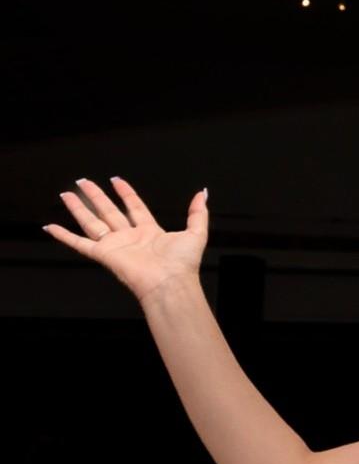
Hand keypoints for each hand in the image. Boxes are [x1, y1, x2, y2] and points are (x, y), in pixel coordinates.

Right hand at [43, 177, 209, 303]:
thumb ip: (198, 213)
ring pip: (92, 222)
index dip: (126, 193)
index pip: (134, 207)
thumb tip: (202, 194)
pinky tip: (52, 227)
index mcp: (150, 232)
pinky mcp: (103, 255)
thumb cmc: (183, 264)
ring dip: (78, 208)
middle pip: (109, 211)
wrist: (169, 283)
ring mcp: (115, 246)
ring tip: (67, 194)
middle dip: (96, 195)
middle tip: (84, 181)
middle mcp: (130, 238)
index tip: (116, 180)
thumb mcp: (196, 233)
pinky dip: (64, 236)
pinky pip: (80, 243)